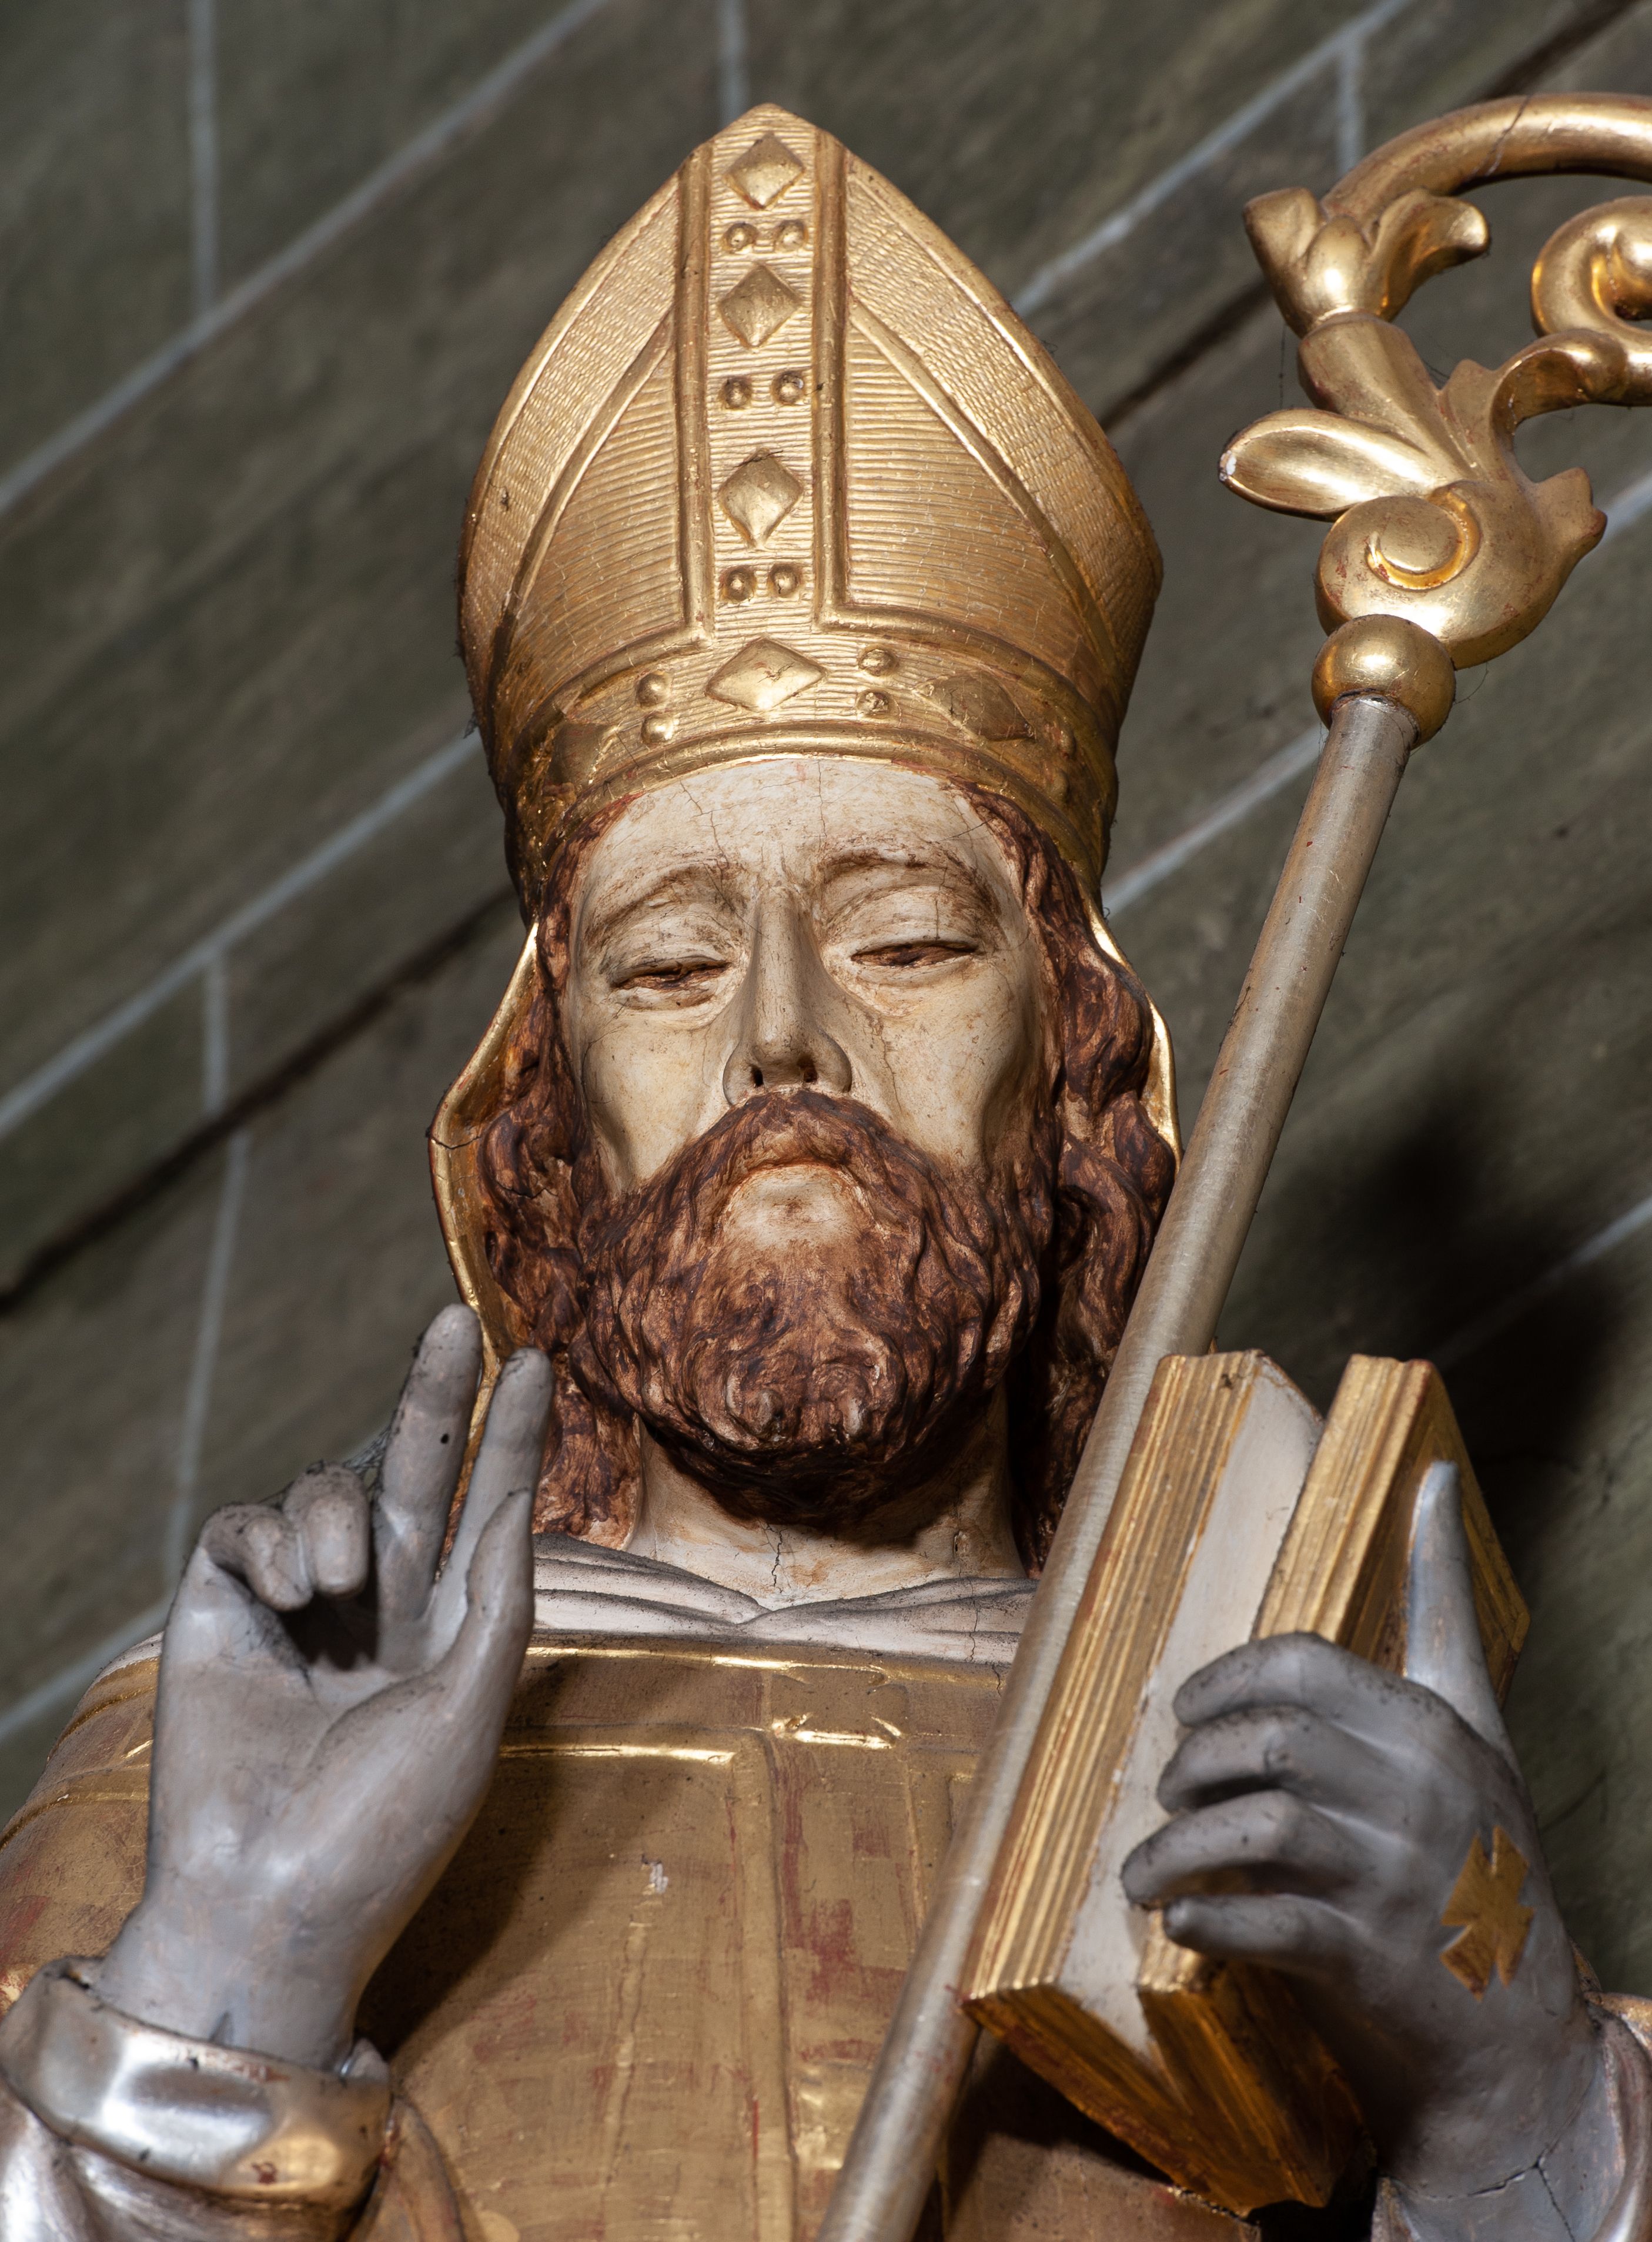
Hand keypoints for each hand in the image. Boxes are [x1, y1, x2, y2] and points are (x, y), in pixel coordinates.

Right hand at [95, 1306, 550, 2071]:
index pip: (489, 1510)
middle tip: (459, 1319)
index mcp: (451, 1631)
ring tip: (334, 1584)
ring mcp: (300, 1606)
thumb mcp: (472, 1708)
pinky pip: (245, 1525)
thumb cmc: (387, 1826)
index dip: (513, 1437)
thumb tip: (518, 1503)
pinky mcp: (223, 1609)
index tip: (538, 1362)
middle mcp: (381, 1607)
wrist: (271, 1901)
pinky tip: (289, 1594)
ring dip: (337, 1515)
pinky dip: (271, 1541)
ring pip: (326, 1491)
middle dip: (435, 1395)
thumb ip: (496, 1599)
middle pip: (412, 1471)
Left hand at [1123, 1465, 1606, 2214]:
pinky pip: (1269, 1926)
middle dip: (1191, 1766)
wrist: (1524, 2030)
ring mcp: (1397, 1879)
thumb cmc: (1484, 1851)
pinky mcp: (1373, 1962)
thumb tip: (1436, 1473)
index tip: (1184, 1714)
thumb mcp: (1473, 1721)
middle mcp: (1418, 1794)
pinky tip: (1182, 1924)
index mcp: (1432, 1727)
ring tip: (1147, 1871)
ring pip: (1255, 1830)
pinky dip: (1209, 1922)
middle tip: (1168, 1797)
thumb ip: (1441, 1602)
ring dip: (1175, 1850)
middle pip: (1267, 1743)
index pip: (1301, 1666)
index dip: (1222, 1683)